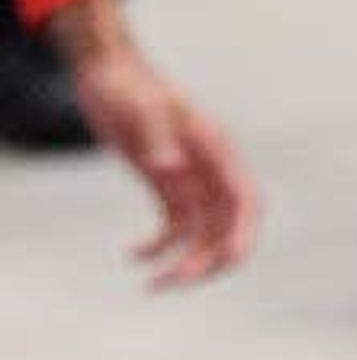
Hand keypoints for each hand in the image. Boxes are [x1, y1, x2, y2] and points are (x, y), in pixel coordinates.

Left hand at [60, 23, 259, 286]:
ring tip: (152, 287)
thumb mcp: (139, 109)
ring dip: (184, 264)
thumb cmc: (126, 86)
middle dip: (210, 260)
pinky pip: (175, 228)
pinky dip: (158, 247)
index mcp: (217, 152)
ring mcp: (193, 182)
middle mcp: (213, 172)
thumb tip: (168, 169)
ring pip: (204, 236)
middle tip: (175, 284)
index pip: (245, 200)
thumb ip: (156, 138)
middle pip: (229, 228)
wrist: (109, 73)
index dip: (244, 232)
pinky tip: (131, 255)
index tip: (231, 260)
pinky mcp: (170, 188)